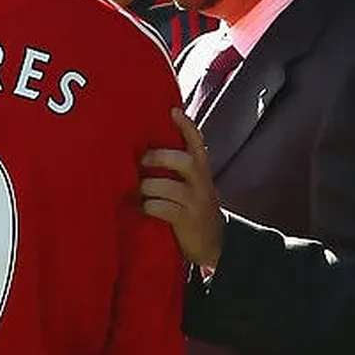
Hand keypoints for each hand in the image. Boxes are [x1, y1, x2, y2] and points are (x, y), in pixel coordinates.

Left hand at [140, 108, 224, 269]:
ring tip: (139, 190)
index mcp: (201, 169)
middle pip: (183, 160)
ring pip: (167, 186)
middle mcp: (201, 182)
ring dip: (147, 187)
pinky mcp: (187, 219)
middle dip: (159, 157)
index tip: (173, 110)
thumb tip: (148, 147)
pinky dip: (149, 206)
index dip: (186, 125)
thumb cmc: (194, 206)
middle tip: (142, 160)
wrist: (215, 244)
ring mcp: (195, 201)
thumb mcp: (194, 183)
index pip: (197, 141)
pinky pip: (163, 208)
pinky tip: (144, 208)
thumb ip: (179, 167)